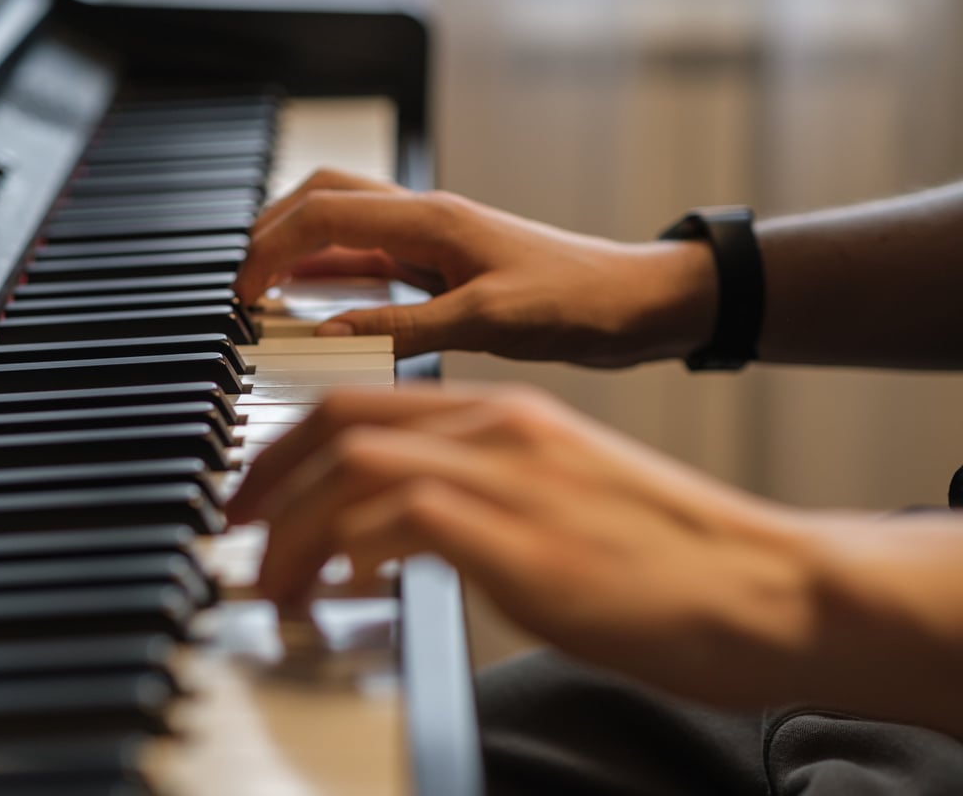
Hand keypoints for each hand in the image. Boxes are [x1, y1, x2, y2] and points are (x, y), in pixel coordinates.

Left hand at [227, 384, 822, 707]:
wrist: (763, 586)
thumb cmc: (664, 558)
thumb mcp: (556, 505)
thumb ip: (479, 501)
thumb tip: (398, 539)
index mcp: (505, 418)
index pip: (363, 404)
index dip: (289, 445)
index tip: (257, 493)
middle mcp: (501, 431)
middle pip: (341, 422)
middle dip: (266, 474)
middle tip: (234, 529)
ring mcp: (513, 481)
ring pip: (356, 471)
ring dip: (293, 531)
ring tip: (271, 584)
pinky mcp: (526, 542)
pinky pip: (402, 524)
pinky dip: (349, 556)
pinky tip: (341, 595)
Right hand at [236, 169, 716, 362]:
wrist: (636, 306)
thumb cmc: (580, 303)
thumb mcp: (490, 322)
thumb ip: (405, 326)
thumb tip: (329, 333)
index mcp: (431, 219)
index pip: (324, 214)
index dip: (271, 250)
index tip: (241, 294)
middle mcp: (424, 220)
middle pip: (323, 198)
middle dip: (272, 231)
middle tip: (240, 284)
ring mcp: (432, 242)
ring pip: (343, 225)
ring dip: (298, 249)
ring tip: (262, 291)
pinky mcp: (442, 269)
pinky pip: (370, 261)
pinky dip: (331, 277)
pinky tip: (316, 305)